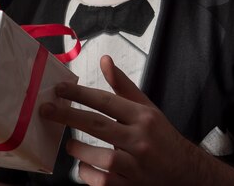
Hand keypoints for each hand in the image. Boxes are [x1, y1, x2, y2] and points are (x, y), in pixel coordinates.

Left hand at [38, 54, 211, 184]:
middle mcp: (141, 139)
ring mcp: (137, 165)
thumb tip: (104, 60)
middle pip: (98, 125)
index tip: (60, 89)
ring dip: (79, 149)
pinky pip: (103, 181)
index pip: (106, 101)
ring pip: (100, 157)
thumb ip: (122, 85)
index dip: (80, 94)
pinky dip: (88, 173)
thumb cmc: (161, 136)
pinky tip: (84, 165)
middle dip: (68, 116)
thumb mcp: (146, 107)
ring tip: (70, 143)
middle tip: (47, 110)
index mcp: (143, 117)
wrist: (186, 172)